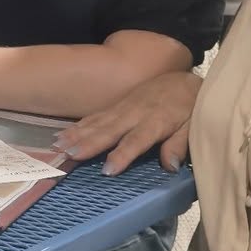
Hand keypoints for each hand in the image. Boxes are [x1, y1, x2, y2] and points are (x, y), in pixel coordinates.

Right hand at [54, 70, 201, 174]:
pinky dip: (78, 126)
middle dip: (89, 144)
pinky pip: (94, 117)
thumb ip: (179, 145)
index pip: (137, 140)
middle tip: (71, 156)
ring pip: (97, 123)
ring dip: (77, 135)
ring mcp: (122, 108)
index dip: (122, 155)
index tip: (108, 170)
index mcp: (155, 122)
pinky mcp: (115, 106)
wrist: (182, 81)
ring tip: (59, 147)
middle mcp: (135, 114)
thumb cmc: (188, 108)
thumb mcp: (192, 126)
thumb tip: (170, 166)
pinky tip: (62, 135)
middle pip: (109, 130)